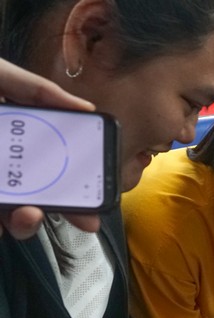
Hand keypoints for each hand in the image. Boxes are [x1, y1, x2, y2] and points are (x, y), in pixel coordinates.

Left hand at [0, 58, 99, 238]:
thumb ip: (38, 90)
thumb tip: (84, 109)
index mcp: (8, 133)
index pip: (50, 160)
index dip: (77, 179)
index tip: (97, 194)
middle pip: (35, 192)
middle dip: (61, 211)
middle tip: (83, 219)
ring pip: (8, 214)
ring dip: (24, 222)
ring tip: (26, 215)